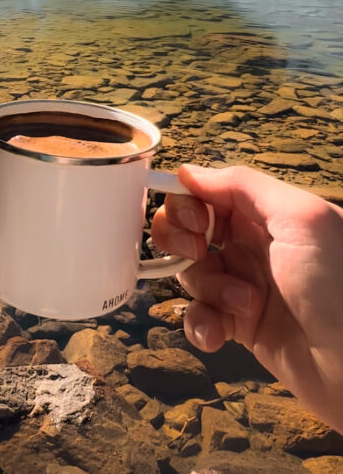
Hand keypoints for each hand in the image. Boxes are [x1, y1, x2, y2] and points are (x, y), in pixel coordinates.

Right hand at [151, 164, 342, 432]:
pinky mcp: (239, 325)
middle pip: (189, 227)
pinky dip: (201, 324)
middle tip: (198, 254)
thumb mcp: (302, 218)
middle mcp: (251, 242)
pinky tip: (219, 336)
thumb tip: (188, 172)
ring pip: (191, 272)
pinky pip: (199, 315)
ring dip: (206, 288)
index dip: (189, 203)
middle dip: (181, 240)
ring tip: (245, 306)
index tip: (196, 223)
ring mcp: (243, 283)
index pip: (206, 191)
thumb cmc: (337, 287)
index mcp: (265, 211)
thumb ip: (244, 185)